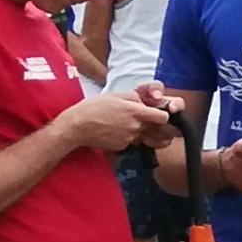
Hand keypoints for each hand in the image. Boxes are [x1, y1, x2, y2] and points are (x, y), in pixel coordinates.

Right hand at [58, 90, 173, 154]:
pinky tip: (115, 132)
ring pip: (143, 137)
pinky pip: (131, 142)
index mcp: (136, 112)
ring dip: (140, 133)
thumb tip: (145, 103)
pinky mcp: (122, 147)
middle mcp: (136, 127)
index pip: (163, 118)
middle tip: (146, 121)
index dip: (163, 116)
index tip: (158, 114)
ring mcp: (129, 139)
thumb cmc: (94, 107)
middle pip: (157, 130)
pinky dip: (127, 138)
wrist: (78, 126)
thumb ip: (135, 98)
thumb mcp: (116, 95)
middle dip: (154, 126)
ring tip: (126, 125)